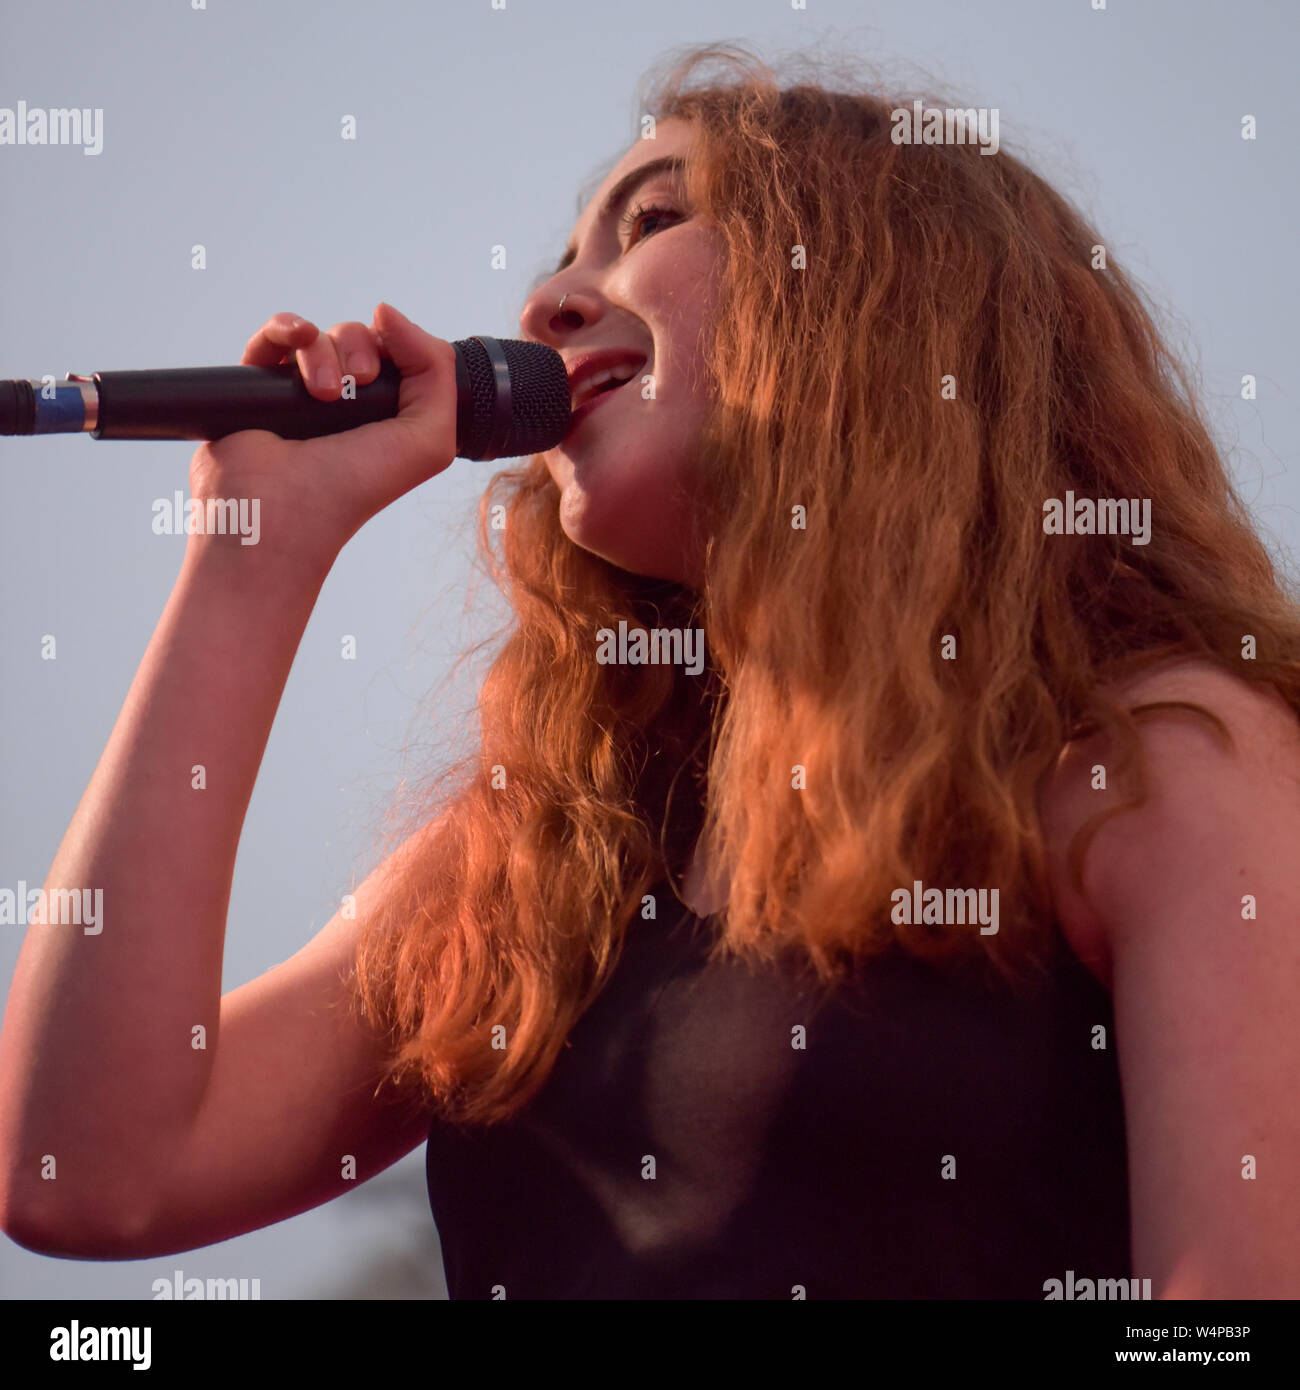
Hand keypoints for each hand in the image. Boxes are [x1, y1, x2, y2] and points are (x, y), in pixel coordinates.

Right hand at [186, 303, 458, 571]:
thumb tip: (387, 312)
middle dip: (361, 349)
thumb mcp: (428, 440)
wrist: (280, 511)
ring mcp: (300, 394)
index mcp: (387, 416)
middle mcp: (346, 405)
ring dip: (323, 352)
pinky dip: (286, 326)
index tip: (386, 372)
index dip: (398, 348)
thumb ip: (437, 373)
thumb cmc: (354, 487)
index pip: (399, 356)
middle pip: (359, 339)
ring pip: (318, 336)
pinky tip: (294, 338)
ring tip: (321, 393)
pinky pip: (275, 334)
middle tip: (356, 384)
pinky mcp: (257, 386)